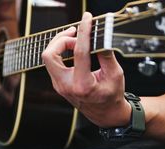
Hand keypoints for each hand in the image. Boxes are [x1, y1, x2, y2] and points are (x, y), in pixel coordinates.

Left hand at [42, 12, 130, 127]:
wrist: (105, 113)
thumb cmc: (111, 96)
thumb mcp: (115, 74)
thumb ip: (107, 54)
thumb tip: (101, 35)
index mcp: (82, 85)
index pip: (79, 52)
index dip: (83, 32)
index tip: (87, 20)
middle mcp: (66, 86)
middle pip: (50, 55)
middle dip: (61, 38)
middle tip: (76, 32)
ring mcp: (59, 85)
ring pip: (48, 57)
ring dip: (60, 43)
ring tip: (75, 37)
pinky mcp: (58, 83)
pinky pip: (52, 62)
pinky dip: (60, 50)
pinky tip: (72, 46)